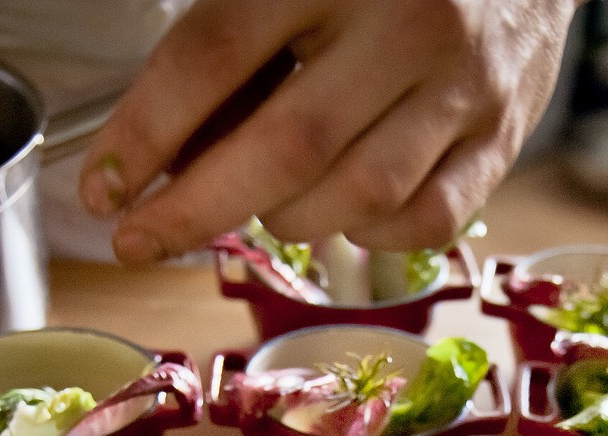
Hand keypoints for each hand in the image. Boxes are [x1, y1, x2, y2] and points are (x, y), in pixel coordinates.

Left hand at [79, 0, 576, 263]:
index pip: (214, 54)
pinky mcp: (504, 135)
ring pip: (357, 196)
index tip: (103, 185)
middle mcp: (405, 24)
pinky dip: (371, 236)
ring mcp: (463, 86)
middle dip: (195, 208)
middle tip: (140, 239)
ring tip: (255, 208)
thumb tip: (159, 151)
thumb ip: (231, 41)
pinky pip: (429, 221)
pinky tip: (344, 211)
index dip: (145, 129)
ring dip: (286, 220)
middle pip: (285, 146)